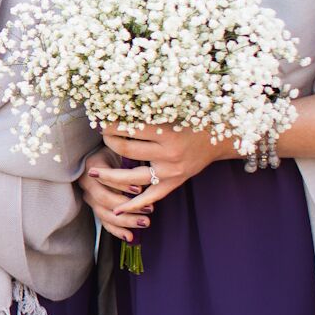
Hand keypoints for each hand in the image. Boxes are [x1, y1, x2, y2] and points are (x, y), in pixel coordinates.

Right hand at [80, 148, 152, 246]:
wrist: (105, 154)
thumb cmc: (119, 150)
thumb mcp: (123, 150)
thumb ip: (129, 161)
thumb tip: (144, 177)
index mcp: (92, 166)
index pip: (106, 180)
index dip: (122, 186)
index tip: (140, 191)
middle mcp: (87, 183)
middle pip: (104, 200)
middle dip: (128, 208)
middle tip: (150, 211)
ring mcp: (90, 196)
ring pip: (104, 214)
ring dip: (126, 221)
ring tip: (146, 223)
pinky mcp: (95, 206)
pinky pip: (103, 221)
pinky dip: (116, 231)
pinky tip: (130, 237)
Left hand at [98, 123, 225, 210]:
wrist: (220, 139)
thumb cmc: (195, 120)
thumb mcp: (175, 112)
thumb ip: (151, 111)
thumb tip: (120, 103)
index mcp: (168, 134)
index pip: (130, 130)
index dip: (112, 125)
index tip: (102, 119)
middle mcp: (169, 155)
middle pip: (127, 152)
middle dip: (109, 142)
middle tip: (100, 136)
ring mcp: (171, 172)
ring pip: (132, 178)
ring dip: (110, 176)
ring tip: (93, 172)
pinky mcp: (174, 183)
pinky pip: (150, 197)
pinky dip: (132, 205)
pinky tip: (115, 211)